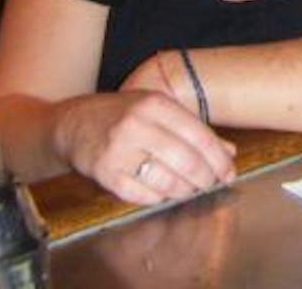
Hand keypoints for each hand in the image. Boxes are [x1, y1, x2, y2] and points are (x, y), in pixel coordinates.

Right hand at [54, 88, 235, 205]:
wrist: (73, 124)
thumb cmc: (122, 115)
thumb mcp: (158, 109)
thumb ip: (193, 128)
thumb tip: (228, 152)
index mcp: (155, 104)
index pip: (199, 136)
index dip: (218, 159)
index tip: (228, 172)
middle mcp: (137, 125)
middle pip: (186, 161)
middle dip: (205, 178)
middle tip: (212, 184)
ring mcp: (119, 151)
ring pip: (166, 181)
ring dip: (184, 191)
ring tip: (191, 190)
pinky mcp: (106, 174)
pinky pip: (143, 195)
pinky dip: (159, 197)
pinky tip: (164, 193)